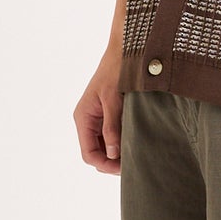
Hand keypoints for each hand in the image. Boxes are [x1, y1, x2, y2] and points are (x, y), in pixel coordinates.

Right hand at [75, 47, 125, 173]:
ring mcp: (97, 118)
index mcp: (83, 118)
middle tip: (134, 164)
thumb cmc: (117, 71)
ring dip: (118, 153)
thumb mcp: (114, 100)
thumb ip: (112, 127)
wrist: (125, 51)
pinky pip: (111, 136)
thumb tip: (114, 154)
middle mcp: (88, 120)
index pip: (89, 154)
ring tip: (137, 155)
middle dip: (112, 162)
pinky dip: (122, 142)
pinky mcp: (108, 114)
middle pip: (96, 153)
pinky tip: (136, 143)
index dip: (105, 164)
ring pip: (104, 146)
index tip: (124, 168)